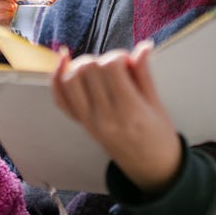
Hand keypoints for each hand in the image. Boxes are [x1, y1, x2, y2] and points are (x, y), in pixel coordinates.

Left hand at [52, 41, 181, 193]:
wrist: (150, 168)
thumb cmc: (158, 136)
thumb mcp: (157, 104)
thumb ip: (145, 74)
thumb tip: (143, 46)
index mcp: (128, 110)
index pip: (109, 67)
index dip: (118, 56)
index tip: (128, 61)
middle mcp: (104, 116)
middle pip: (87, 70)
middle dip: (101, 60)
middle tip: (116, 68)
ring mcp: (88, 121)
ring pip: (69, 80)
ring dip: (81, 67)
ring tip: (98, 71)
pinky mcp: (81, 123)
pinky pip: (60, 98)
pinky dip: (57, 79)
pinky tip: (63, 63)